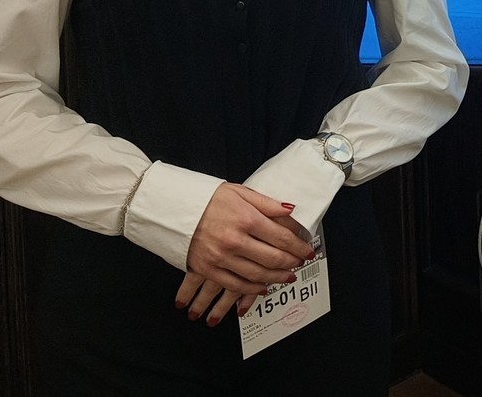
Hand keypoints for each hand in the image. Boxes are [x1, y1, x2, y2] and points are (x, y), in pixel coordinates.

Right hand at [175, 211, 310, 326]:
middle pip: (272, 258)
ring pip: (256, 275)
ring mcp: (220, 258)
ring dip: (276, 278)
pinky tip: (262, 288)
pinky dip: (251, 290)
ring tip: (287, 277)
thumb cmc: (208, 199)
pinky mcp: (207, 269)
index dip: (299, 246)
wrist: (174, 209)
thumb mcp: (240, 192)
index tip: (307, 250)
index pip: (282, 237)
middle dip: (291, 263)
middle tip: (300, 263)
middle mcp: (235, 240)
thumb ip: (267, 203)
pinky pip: (234, 285)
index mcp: (246, 219)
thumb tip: (291, 210)